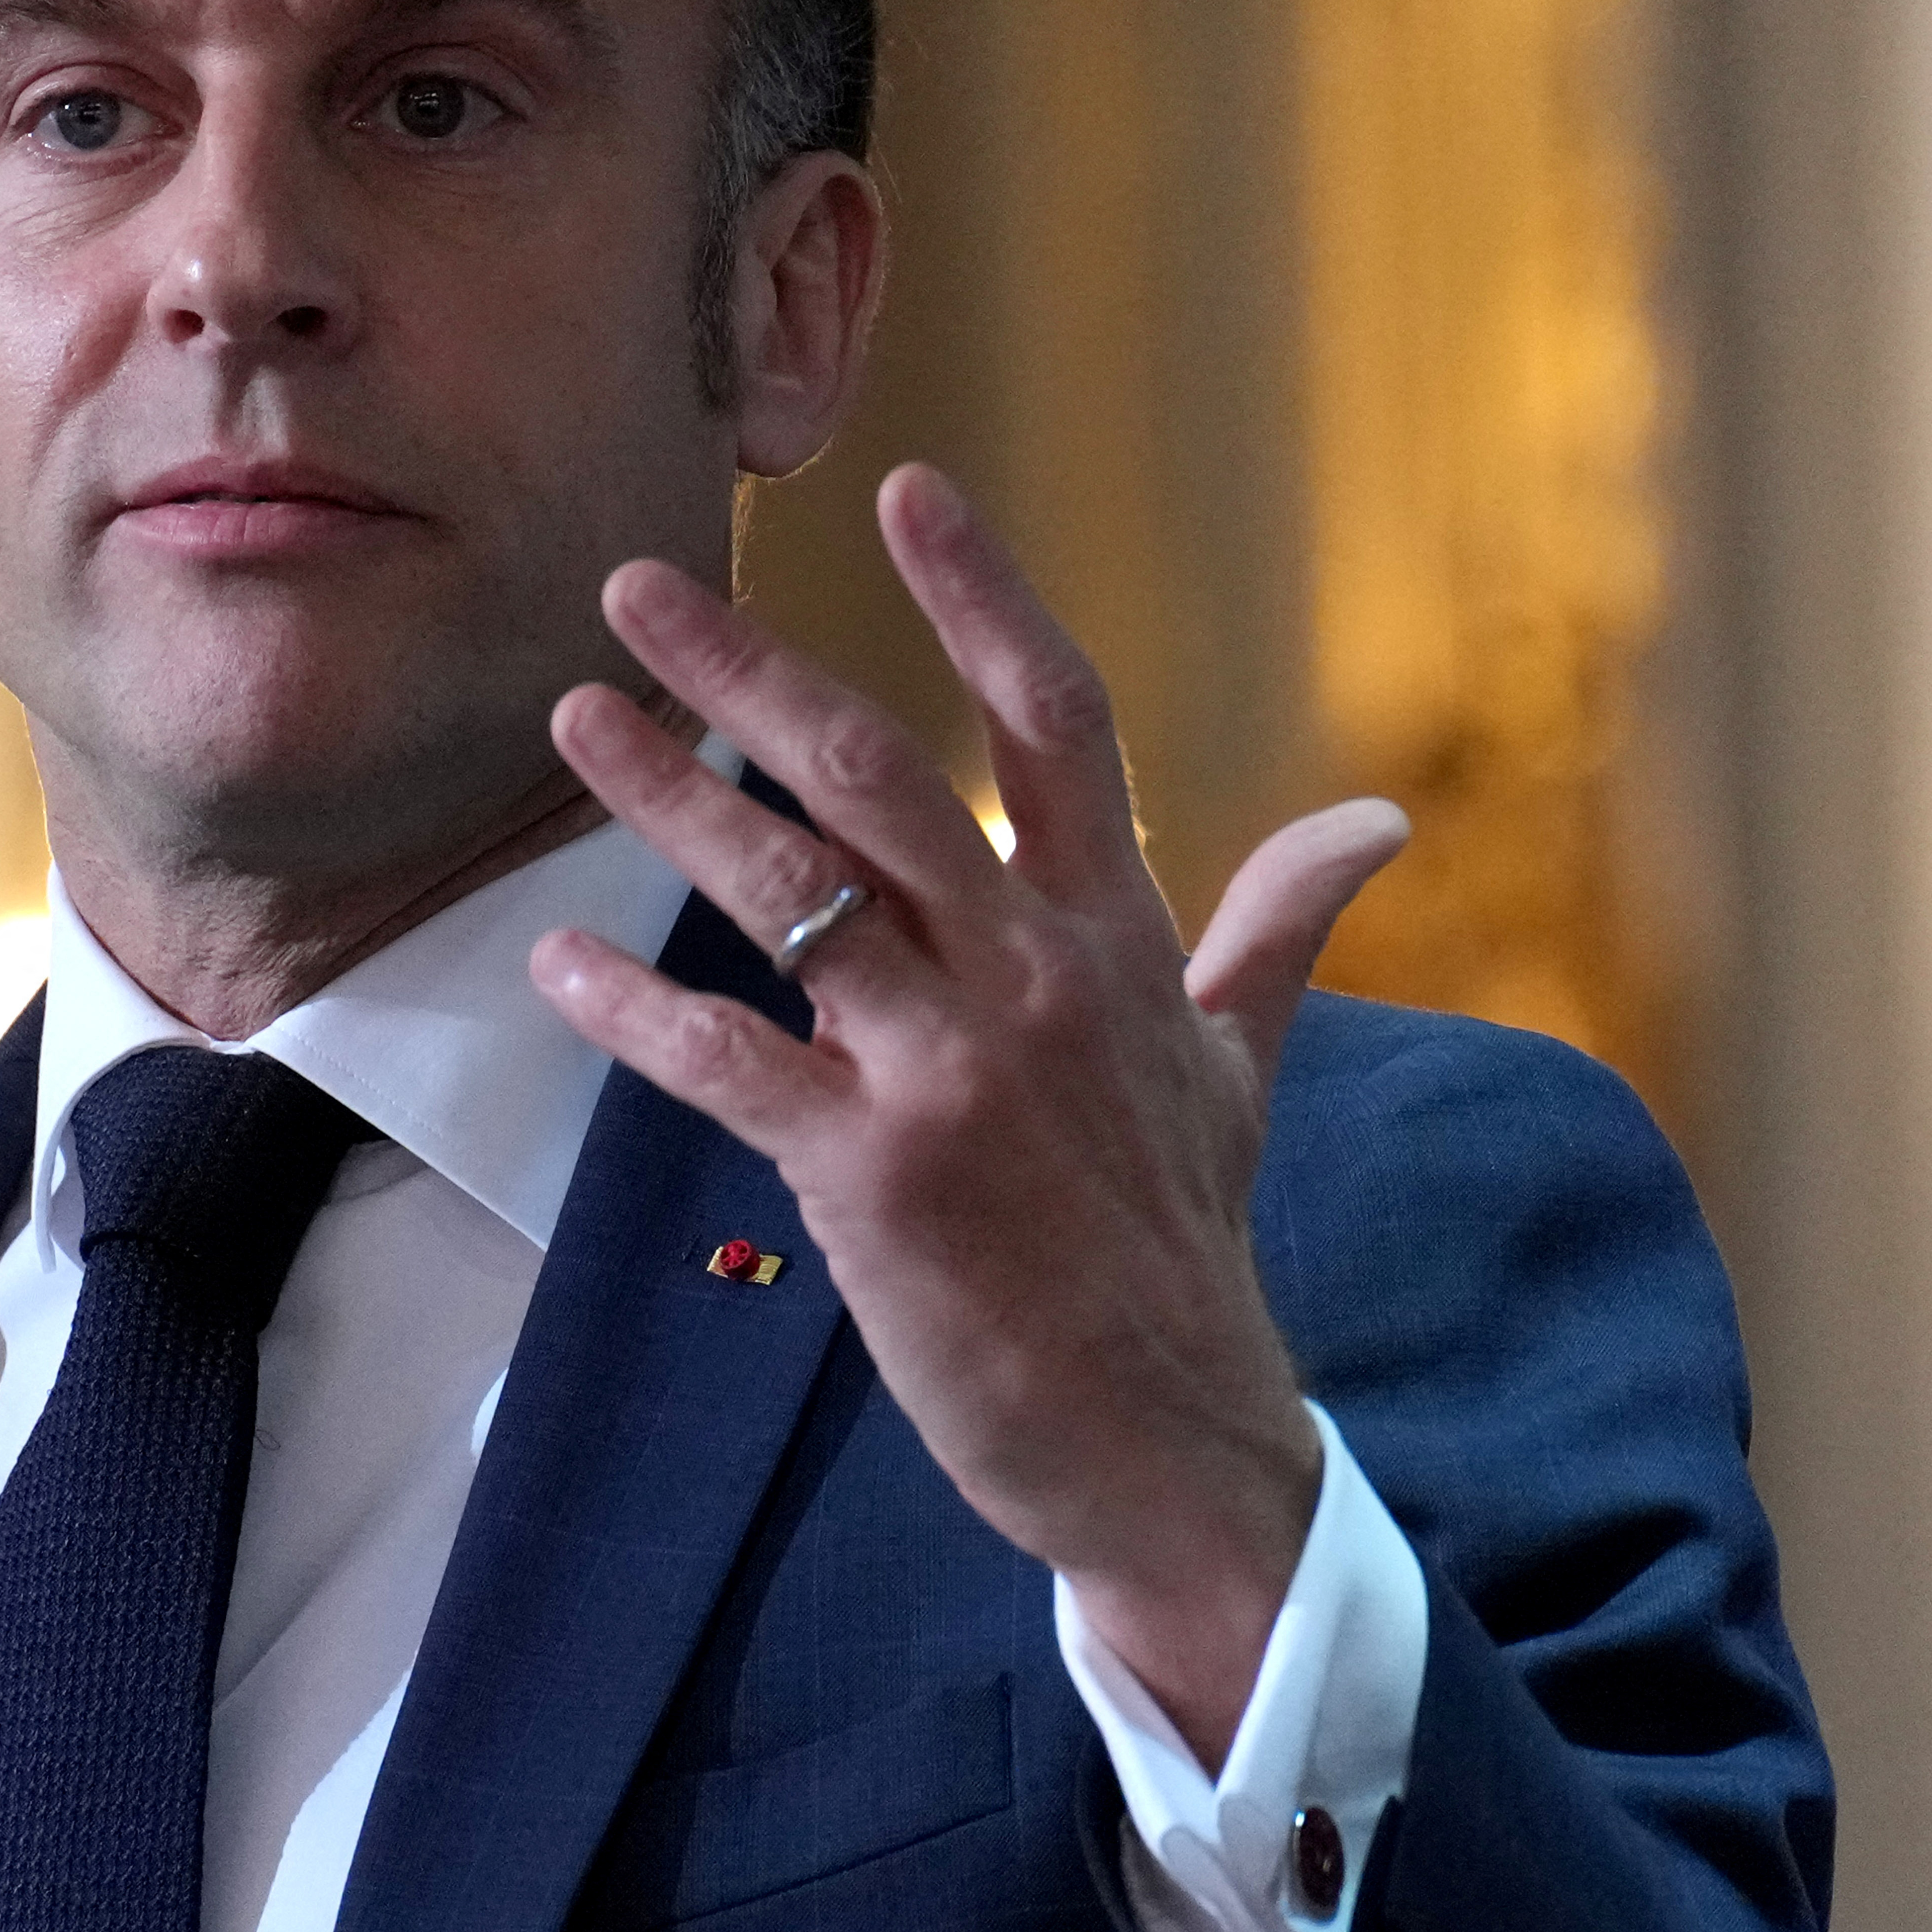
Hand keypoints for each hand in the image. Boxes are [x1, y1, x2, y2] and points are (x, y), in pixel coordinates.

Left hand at [533, 461, 1409, 1762]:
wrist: (1173, 1441)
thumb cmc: (1186, 1248)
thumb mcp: (1238, 1070)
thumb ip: (1277, 930)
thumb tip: (1373, 822)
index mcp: (1117, 940)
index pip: (1058, 721)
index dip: (982, 595)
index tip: (906, 490)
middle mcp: (1036, 981)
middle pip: (881, 774)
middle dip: (749, 668)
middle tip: (638, 585)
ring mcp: (953, 1073)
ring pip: (788, 893)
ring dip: (667, 800)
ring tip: (576, 723)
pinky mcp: (874, 1174)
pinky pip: (728, 1060)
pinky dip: (632, 1009)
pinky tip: (558, 962)